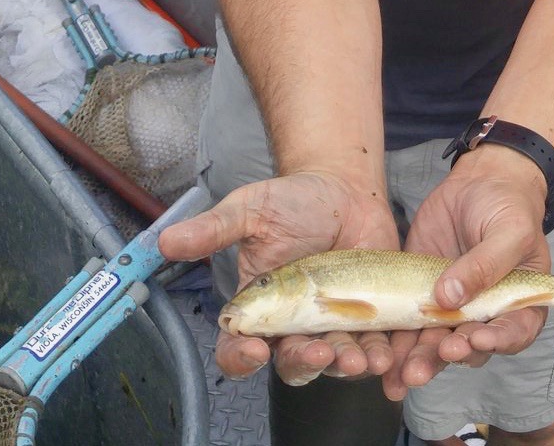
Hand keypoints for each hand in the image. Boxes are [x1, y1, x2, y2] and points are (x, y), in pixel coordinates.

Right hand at [158, 171, 400, 384]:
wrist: (344, 188)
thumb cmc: (293, 200)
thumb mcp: (251, 208)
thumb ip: (214, 228)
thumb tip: (166, 240)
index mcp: (258, 308)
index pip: (237, 348)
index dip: (239, 358)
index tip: (253, 350)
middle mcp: (292, 325)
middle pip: (291, 363)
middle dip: (305, 363)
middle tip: (318, 352)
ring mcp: (331, 324)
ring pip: (335, 361)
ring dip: (347, 365)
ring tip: (361, 357)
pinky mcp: (368, 317)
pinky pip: (372, 346)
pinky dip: (380, 355)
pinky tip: (388, 351)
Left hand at [381, 145, 550, 399]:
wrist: (479, 181)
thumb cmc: (507, 205)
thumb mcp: (509, 230)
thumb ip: (486, 263)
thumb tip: (451, 298)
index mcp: (517, 303)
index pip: (512, 332)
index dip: (496, 341)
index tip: (475, 338)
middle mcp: (484, 314)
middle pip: (469, 345)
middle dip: (448, 356)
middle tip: (431, 360)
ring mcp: (451, 307)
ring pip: (436, 343)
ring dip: (421, 361)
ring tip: (403, 375)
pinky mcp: (421, 295)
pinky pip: (409, 324)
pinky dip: (397, 345)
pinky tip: (385, 360)